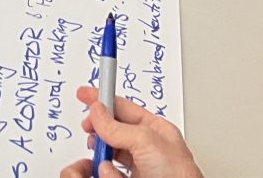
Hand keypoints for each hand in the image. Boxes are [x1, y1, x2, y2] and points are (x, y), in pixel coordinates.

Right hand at [59, 87, 203, 177]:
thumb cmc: (178, 176)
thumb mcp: (146, 142)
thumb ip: (119, 126)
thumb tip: (98, 112)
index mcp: (156, 129)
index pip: (124, 107)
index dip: (103, 99)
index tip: (84, 94)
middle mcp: (148, 146)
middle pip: (114, 129)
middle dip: (99, 130)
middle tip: (90, 130)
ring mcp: (140, 166)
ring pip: (110, 153)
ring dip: (102, 155)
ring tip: (104, 159)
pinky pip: (109, 172)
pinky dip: (106, 172)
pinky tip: (111, 174)